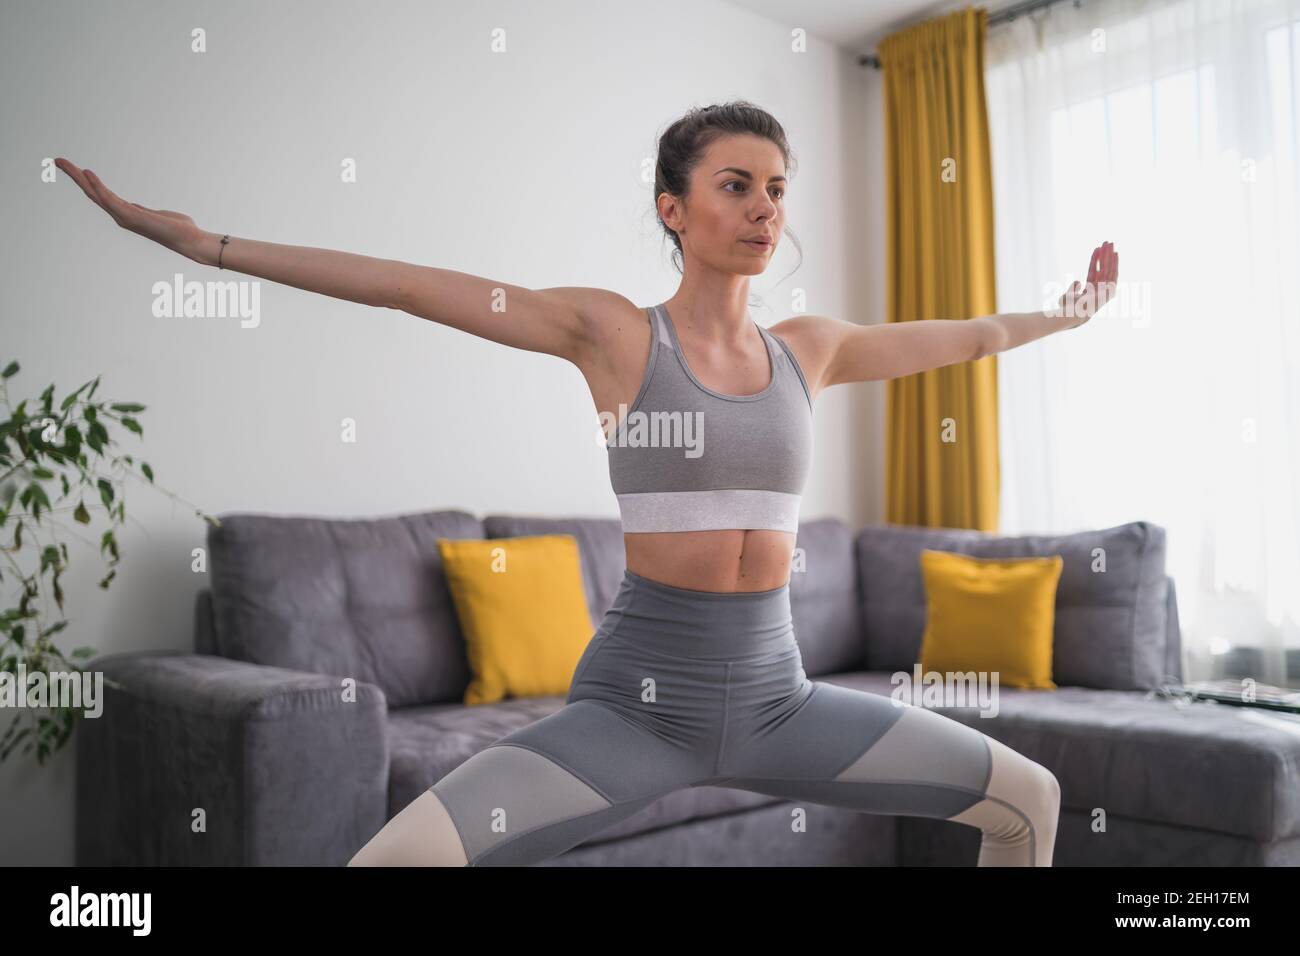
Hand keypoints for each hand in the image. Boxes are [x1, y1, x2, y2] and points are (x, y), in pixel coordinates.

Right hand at [55, 158, 206, 260]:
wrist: (189, 240)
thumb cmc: (176, 228)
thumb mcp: (154, 215)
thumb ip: (140, 211)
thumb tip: (134, 207)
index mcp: (124, 213)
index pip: (99, 194)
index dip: (85, 181)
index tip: (73, 167)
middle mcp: (120, 215)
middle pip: (91, 192)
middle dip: (74, 176)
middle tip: (57, 160)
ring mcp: (124, 217)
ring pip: (96, 194)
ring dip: (79, 177)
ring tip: (65, 163)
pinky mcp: (132, 217)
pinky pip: (110, 199)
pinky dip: (98, 186)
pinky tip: (88, 174)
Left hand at [1057, 240, 1118, 327]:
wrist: (1073, 313)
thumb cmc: (1068, 308)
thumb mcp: (1067, 295)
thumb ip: (1073, 287)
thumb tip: (1078, 280)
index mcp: (1090, 290)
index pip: (1093, 272)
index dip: (1095, 260)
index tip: (1096, 249)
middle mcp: (1098, 289)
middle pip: (1103, 268)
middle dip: (1105, 255)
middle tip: (1106, 242)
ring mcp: (1104, 289)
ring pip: (1109, 268)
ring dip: (1110, 256)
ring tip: (1110, 243)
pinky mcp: (1110, 289)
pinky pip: (1113, 272)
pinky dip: (1115, 263)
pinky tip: (1115, 253)